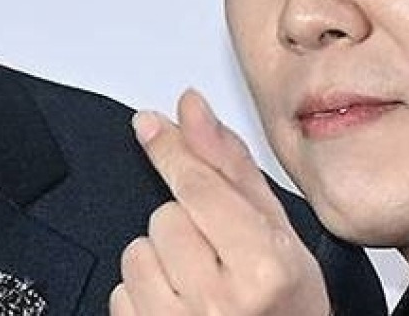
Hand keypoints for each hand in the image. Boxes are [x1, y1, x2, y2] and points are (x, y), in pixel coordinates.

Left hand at [109, 90, 331, 315]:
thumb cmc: (288, 301)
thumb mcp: (281, 234)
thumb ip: (232, 170)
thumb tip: (193, 111)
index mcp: (264, 266)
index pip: (201, 190)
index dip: (173, 152)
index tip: (149, 124)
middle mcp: (220, 300)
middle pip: (166, 217)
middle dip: (186, 223)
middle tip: (219, 250)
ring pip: (137, 252)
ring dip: (161, 257)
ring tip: (199, 279)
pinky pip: (121, 292)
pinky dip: (144, 291)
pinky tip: (179, 302)